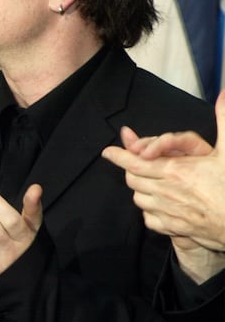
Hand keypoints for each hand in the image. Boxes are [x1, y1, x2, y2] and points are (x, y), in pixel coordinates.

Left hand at [101, 90, 224, 281]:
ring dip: (141, 189)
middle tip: (137, 164)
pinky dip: (150, 210)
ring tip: (151, 182)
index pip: (136, 162)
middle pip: (133, 179)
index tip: (108, 151)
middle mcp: (166, 192)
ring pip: (138, 198)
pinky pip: (148, 219)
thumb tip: (223, 93)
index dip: (119, 156)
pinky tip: (160, 204)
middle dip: (132, 169)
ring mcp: (168, 212)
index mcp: (176, 172)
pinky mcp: (173, 229)